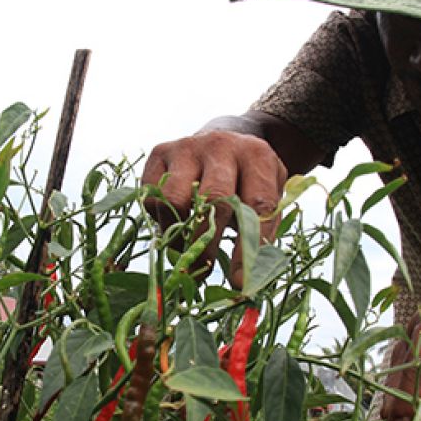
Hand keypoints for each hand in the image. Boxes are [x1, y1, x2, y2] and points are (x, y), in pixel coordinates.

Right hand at [141, 128, 286, 285]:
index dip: (247, 249)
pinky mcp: (160, 153)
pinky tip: (176, 224)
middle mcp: (221, 146)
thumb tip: (246, 281)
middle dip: (207, 243)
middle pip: (213, 200)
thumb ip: (261, 230)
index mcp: (257, 155)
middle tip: (203, 271)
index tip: (239, 283)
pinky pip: (152, 197)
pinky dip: (161, 220)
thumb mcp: (268, 195)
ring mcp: (187, 147)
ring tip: (186, 250)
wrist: (225, 137)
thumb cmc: (249, 179)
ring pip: (175, 199)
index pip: (257, 205)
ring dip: (179, 234)